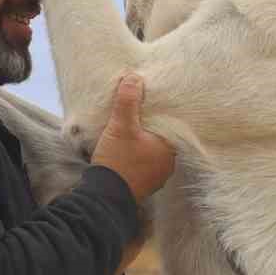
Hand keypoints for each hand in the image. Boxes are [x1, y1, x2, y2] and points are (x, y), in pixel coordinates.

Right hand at [90, 74, 175, 202]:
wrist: (104, 197)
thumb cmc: (118, 161)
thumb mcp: (121, 127)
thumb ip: (128, 102)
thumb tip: (134, 77)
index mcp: (169, 149)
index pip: (171, 124)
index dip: (161, 112)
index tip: (152, 102)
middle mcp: (167, 164)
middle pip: (160, 138)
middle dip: (151, 126)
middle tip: (140, 112)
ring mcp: (155, 176)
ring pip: (151, 151)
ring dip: (143, 141)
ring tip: (131, 127)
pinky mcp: (142, 184)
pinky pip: (142, 163)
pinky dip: (136, 154)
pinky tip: (126, 147)